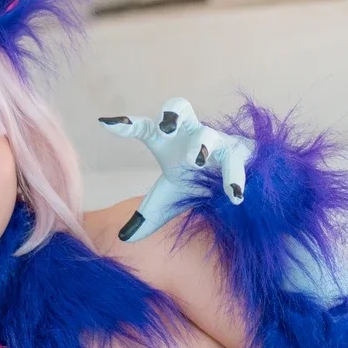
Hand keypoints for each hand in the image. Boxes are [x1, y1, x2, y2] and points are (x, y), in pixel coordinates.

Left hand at [100, 98, 252, 241]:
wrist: (234, 186)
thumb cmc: (194, 183)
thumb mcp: (167, 201)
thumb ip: (146, 218)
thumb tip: (122, 239)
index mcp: (168, 140)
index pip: (144, 127)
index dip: (127, 124)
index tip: (106, 124)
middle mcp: (191, 133)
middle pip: (180, 108)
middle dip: (172, 114)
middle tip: (166, 128)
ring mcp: (217, 141)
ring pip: (208, 136)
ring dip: (202, 146)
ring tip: (197, 161)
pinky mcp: (241, 153)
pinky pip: (238, 162)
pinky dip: (236, 178)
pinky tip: (234, 197)